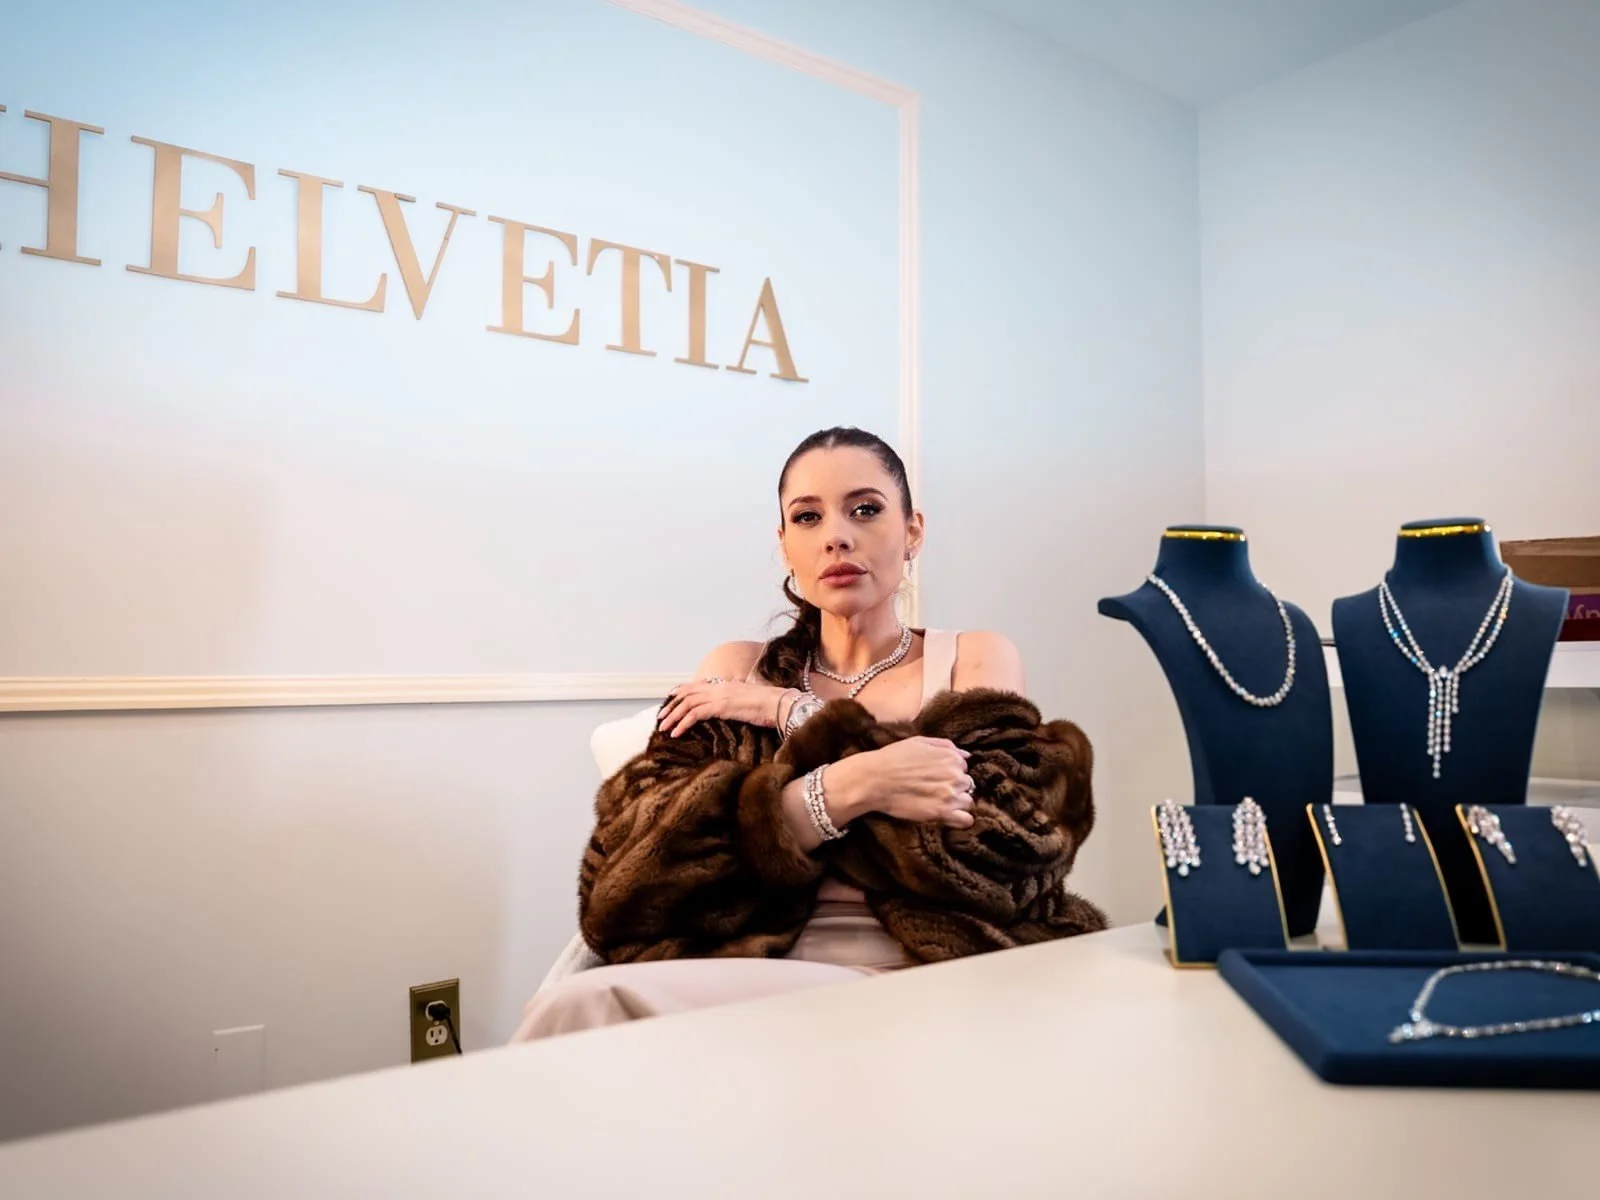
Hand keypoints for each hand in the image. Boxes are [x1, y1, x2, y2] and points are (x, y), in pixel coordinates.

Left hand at [657, 678, 790, 736]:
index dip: (679, 692)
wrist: (779, 704)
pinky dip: (682, 724)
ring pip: (687, 703)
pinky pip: (694, 715)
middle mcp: (719, 687)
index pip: (695, 685)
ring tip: (663, 728)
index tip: (670, 701)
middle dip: (671, 706)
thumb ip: (736, 701)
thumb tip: (732, 709)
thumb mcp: (748, 700)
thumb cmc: (768, 705)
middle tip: (661, 718)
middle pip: (686, 693)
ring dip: (673, 716)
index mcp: (724, 685)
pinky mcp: (721, 706)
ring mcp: (719, 696)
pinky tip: (676, 734)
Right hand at [844, 736, 975, 828]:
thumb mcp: (919, 742)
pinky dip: (960, 820)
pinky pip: (966, 820)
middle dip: (955, 788)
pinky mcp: (941, 812)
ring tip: (939, 804)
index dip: (950, 773)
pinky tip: (948, 817)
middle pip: (967, 785)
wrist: (874, 779)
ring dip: (957, 804)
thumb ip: (945, 746)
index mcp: (951, 757)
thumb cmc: (892, 759)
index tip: (936, 778)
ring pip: (968, 802)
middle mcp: (955, 774)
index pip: (964, 768)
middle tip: (935, 791)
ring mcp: (949, 794)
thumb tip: (966, 755)